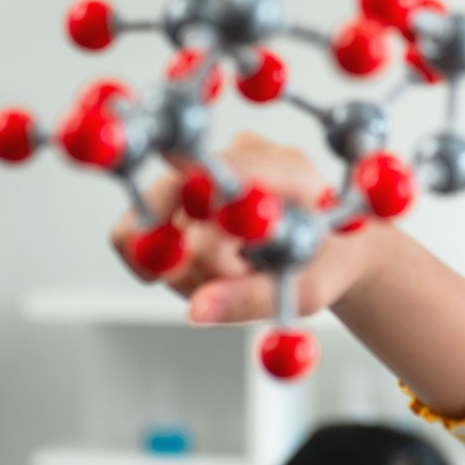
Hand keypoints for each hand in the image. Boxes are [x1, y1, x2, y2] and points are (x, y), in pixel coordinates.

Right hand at [107, 132, 383, 324]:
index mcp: (289, 169)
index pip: (229, 174)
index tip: (205, 259)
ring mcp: (205, 166)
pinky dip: (161, 264)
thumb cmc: (323, 263)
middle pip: (173, 197)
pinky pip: (136, 232)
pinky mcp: (175, 185)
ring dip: (180, 270)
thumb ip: (254, 298)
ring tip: (230, 277)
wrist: (328, 248)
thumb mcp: (306, 290)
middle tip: (228, 282)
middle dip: (190, 260)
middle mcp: (242, 155)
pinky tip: (200, 272)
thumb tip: (198, 309)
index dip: (202, 216)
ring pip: (151, 224)